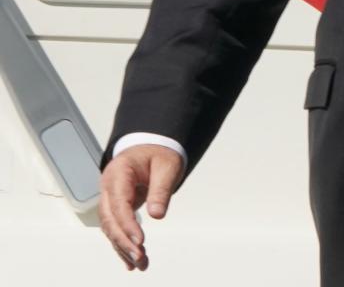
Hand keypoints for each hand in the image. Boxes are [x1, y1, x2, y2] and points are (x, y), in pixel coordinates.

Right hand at [98, 143, 184, 270]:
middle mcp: (109, 186)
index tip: (139, 240)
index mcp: (119, 172)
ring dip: (123, 247)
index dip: (127, 224)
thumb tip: (157, 214)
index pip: (119, 203)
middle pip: (110, 218)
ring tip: (138, 264)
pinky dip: (123, 243)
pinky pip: (116, 227)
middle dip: (123, 240)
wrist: (151, 145)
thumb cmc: (159, 152)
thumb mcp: (167, 166)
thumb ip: (161, 190)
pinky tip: (130, 260)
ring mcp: (109, 197)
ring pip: (111, 227)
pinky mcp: (116, 206)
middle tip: (139, 257)